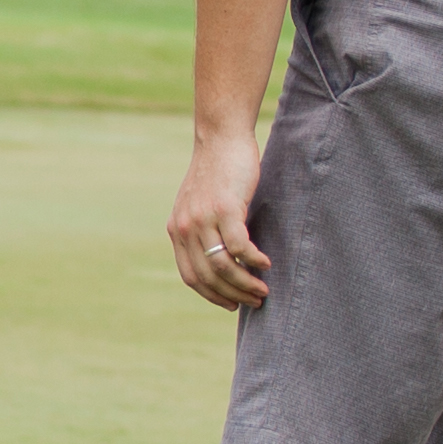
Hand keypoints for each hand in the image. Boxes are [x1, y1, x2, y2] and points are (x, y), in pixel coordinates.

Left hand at [170, 127, 269, 309]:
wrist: (220, 139)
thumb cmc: (218, 174)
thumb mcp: (200, 205)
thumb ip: (203, 231)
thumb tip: (222, 260)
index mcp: (176, 230)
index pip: (190, 276)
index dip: (212, 295)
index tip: (231, 305)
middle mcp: (184, 227)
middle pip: (207, 276)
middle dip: (232, 295)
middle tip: (255, 301)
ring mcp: (203, 218)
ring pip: (223, 266)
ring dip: (245, 283)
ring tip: (263, 289)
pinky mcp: (225, 208)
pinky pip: (239, 247)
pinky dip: (253, 260)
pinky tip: (266, 264)